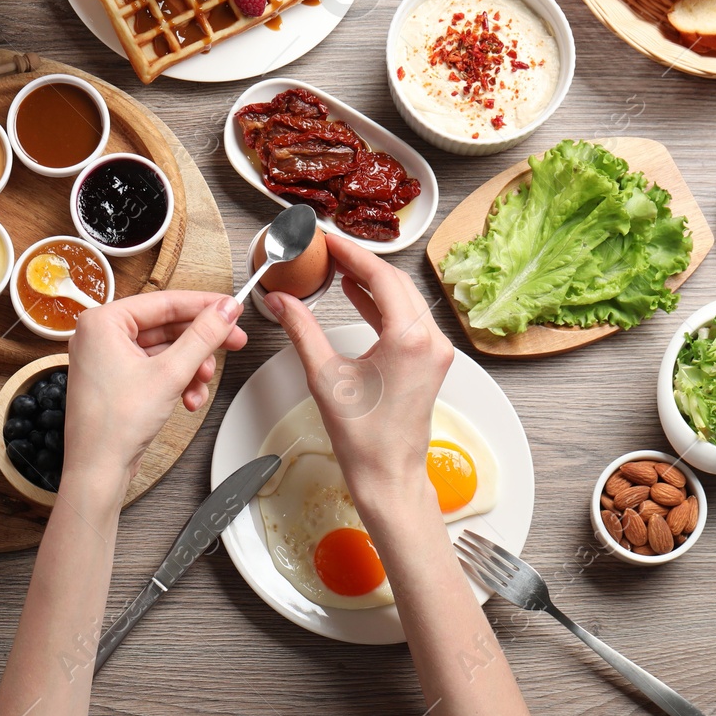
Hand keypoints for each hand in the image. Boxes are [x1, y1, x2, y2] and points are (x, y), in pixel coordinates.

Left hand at [64, 292, 245, 486]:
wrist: (97, 471)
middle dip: (200, 343)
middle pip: (166, 326)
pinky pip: (155, 368)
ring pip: (164, 350)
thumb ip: (202, 336)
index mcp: (102, 322)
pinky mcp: (117, 380)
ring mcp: (108, 359)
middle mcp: (101, 335)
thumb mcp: (170, 373)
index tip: (232, 308)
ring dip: (190, 367)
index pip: (163, 302)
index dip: (203, 305)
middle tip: (233, 342)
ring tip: (202, 384)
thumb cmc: (115, 424)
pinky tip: (190, 399)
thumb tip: (226, 309)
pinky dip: (176, 381)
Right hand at [265, 234, 452, 515]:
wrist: (390, 476)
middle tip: (329, 249)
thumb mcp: (324, 376)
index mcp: (409, 338)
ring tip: (339, 266)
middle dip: (362, 262)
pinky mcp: (430, 361)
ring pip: (405, 299)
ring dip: (373, 281)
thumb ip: (302, 330)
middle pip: (396, 282)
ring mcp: (435, 351)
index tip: (328, 240)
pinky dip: (383, 303)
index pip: (381, 276)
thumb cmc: (363, 437)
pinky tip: (358, 293)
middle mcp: (430, 340)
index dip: (352, 253)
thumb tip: (281, 300)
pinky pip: (408, 318)